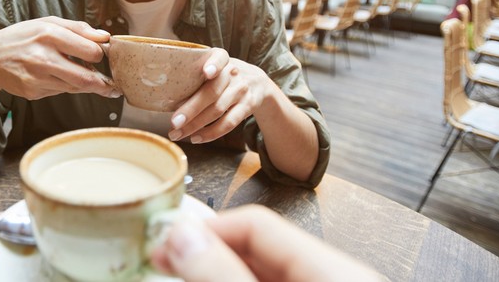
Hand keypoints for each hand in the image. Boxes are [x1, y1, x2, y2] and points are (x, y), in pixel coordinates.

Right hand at [0, 16, 118, 99]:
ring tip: (91, 79)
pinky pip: (60, 91)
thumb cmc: (22, 37)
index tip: (104, 55)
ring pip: (75, 87)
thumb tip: (105, 37)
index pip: (91, 50)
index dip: (101, 54)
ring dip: (87, 85)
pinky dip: (65, 86)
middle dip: (103, 82)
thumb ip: (78, 28)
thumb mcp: (47, 23)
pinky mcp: (32, 92)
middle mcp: (42, 58)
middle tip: (112, 84)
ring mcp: (36, 78)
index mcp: (49, 34)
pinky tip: (58, 77)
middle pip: (86, 77)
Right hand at [150, 206, 381, 281]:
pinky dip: (235, 280)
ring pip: (257, 269)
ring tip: (177, 271)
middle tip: (164, 258)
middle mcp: (331, 274)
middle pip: (256, 246)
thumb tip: (182, 239)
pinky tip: (210, 280)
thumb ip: (224, 275)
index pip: (257, 223)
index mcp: (335, 269)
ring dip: (215, 268)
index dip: (208, 228)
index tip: (167, 241)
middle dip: (206, 251)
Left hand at [167, 49, 268, 143]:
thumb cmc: (223, 75)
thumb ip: (196, 75)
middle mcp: (233, 73)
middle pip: (212, 92)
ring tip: (177, 134)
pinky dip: (211, 133)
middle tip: (174, 122)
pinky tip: (196, 138)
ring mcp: (241, 90)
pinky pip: (229, 123)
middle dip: (191, 109)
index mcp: (222, 59)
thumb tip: (164, 97)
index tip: (206, 73)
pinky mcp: (247, 107)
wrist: (257, 82)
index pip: (220, 57)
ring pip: (218, 110)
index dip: (213, 64)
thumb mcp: (215, 66)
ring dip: (195, 125)